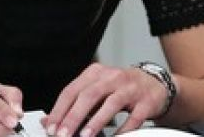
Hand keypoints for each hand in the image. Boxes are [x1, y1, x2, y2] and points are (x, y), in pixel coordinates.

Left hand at [44, 62, 169, 136]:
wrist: (154, 84)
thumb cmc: (120, 89)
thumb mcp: (95, 92)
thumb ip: (73, 105)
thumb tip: (49, 122)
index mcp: (95, 73)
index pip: (72, 90)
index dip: (60, 110)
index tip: (51, 127)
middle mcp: (112, 77)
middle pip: (89, 95)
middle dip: (73, 117)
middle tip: (63, 135)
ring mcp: (131, 88)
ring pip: (111, 103)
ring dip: (96, 122)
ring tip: (85, 136)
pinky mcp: (146, 100)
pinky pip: (134, 116)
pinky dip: (123, 128)